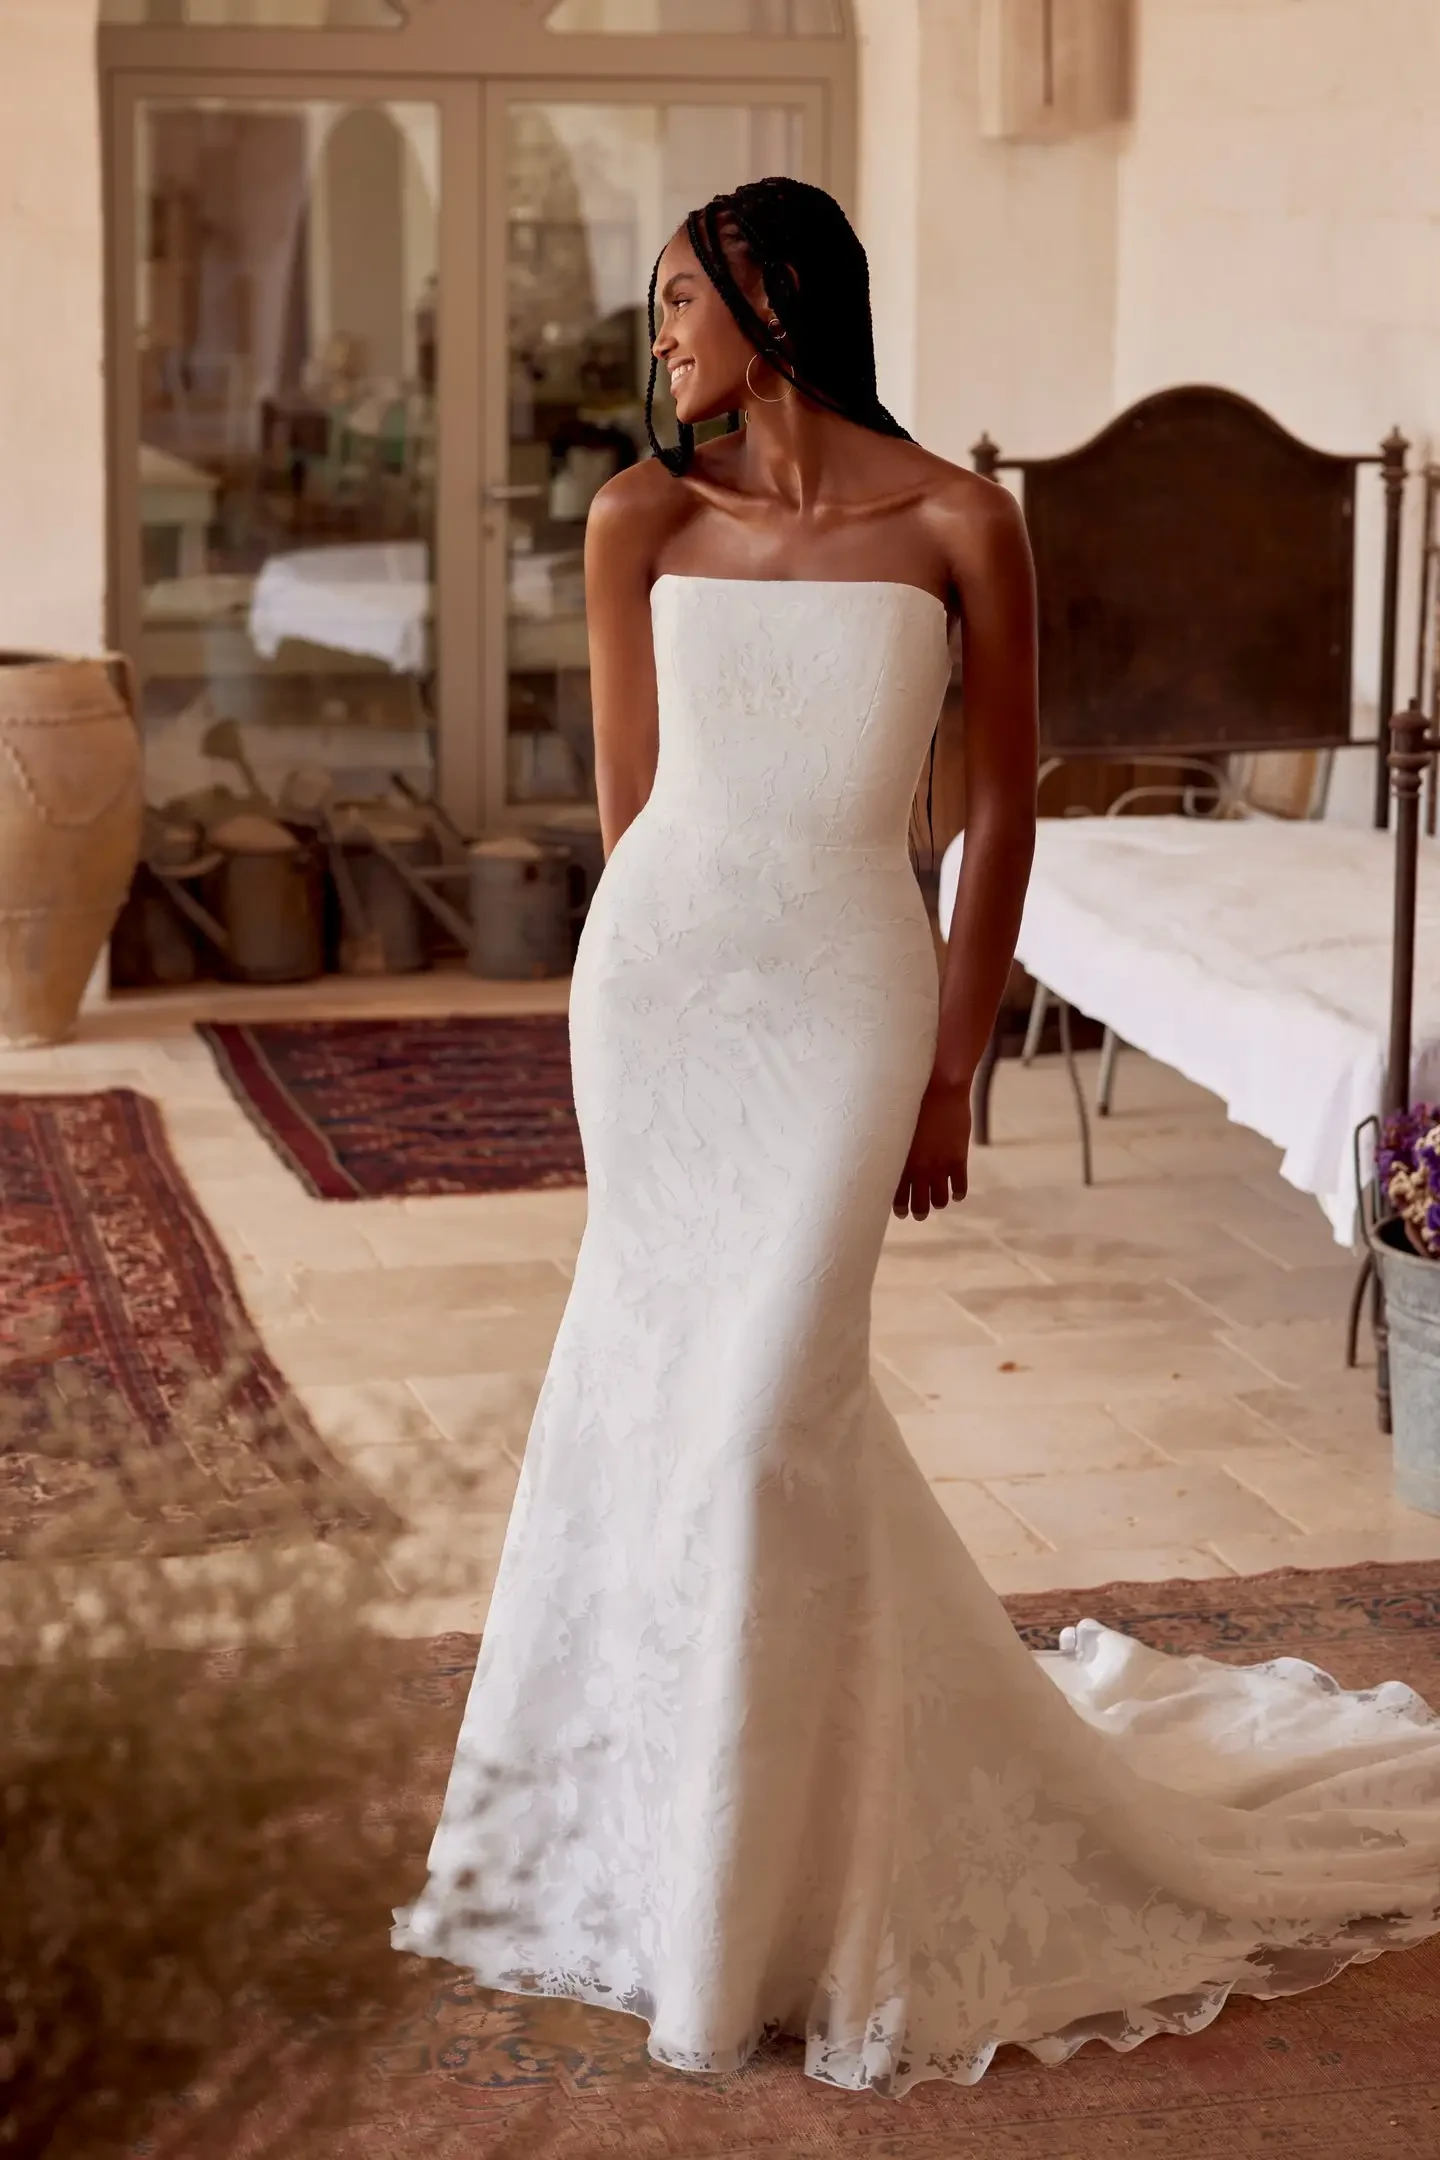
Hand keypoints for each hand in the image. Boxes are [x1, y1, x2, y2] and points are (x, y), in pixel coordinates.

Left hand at [894, 1077, 971, 1220]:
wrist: (940, 1087)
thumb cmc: (913, 1100)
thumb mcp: (897, 1124)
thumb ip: (895, 1143)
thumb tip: (887, 1152)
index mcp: (900, 1160)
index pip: (896, 1194)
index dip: (899, 1206)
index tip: (900, 1212)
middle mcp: (919, 1168)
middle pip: (919, 1202)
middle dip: (919, 1211)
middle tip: (918, 1214)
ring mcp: (940, 1165)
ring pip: (939, 1198)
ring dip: (938, 1203)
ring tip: (937, 1203)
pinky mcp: (958, 1159)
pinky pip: (959, 1186)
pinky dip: (957, 1194)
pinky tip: (955, 1195)